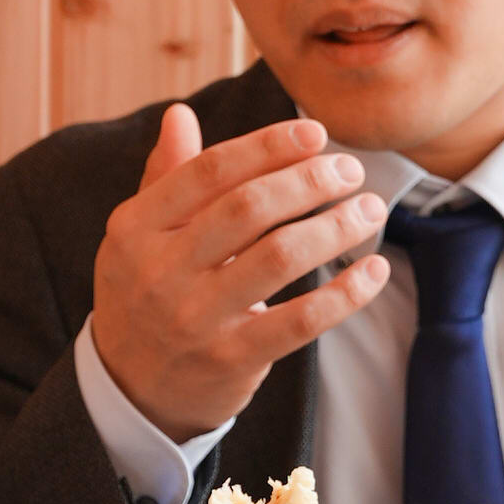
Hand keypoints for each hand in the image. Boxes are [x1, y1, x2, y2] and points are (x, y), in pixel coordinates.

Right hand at [87, 105, 389, 441]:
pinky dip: (345, 294)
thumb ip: (167, 176)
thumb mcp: (141, 236)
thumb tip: (179, 114)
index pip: (210, 171)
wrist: (130, 389)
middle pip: (249, 208)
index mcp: (138, 226)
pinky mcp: (230, 359)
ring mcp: (195, 318)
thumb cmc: (147, 294)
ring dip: (335, 228)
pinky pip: (300, 321)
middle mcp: (161, 270)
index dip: (269, 147)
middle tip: (350, 170)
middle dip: (309, 181)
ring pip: (279, 258)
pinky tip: (374, 271)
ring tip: (370, 209)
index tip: (316, 134)